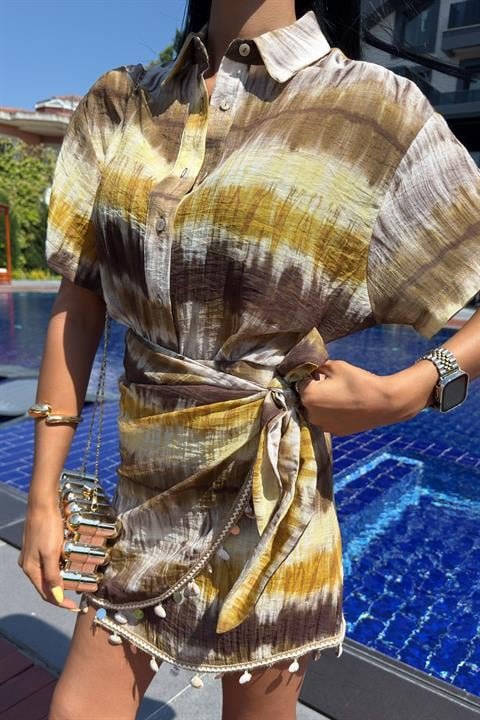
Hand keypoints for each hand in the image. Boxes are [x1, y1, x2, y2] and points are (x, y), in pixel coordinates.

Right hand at [17, 504, 80, 610]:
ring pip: (48, 574)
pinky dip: (60, 568)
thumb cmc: (47, 526)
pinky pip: (49, 563)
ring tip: (76, 582)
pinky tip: (69, 565)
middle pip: (46, 585)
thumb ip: (52, 575)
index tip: (74, 607)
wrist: (42, 503)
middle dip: (61, 592)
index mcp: (30, 568)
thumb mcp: (51, 553)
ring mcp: (33, 554)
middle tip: (78, 594)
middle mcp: (29, 564)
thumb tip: (56, 597)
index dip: (60, 602)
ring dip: (62, 580)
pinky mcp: (39, 545)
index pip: (45, 593)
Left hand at [296, 359, 426, 435]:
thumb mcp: (335, 366)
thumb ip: (317, 365)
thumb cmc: (358, 382)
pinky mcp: (334, 431)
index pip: (300, 381)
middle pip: (306, 397)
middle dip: (315, 389)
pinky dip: (332, 413)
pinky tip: (345, 406)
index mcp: (308, 396)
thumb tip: (310, 367)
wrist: (383, 404)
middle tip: (332, 383)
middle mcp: (311, 414)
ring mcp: (322, 425)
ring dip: (322, 402)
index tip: (321, 372)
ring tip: (340, 395)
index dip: (310, 375)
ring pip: (316, 410)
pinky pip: (327, 419)